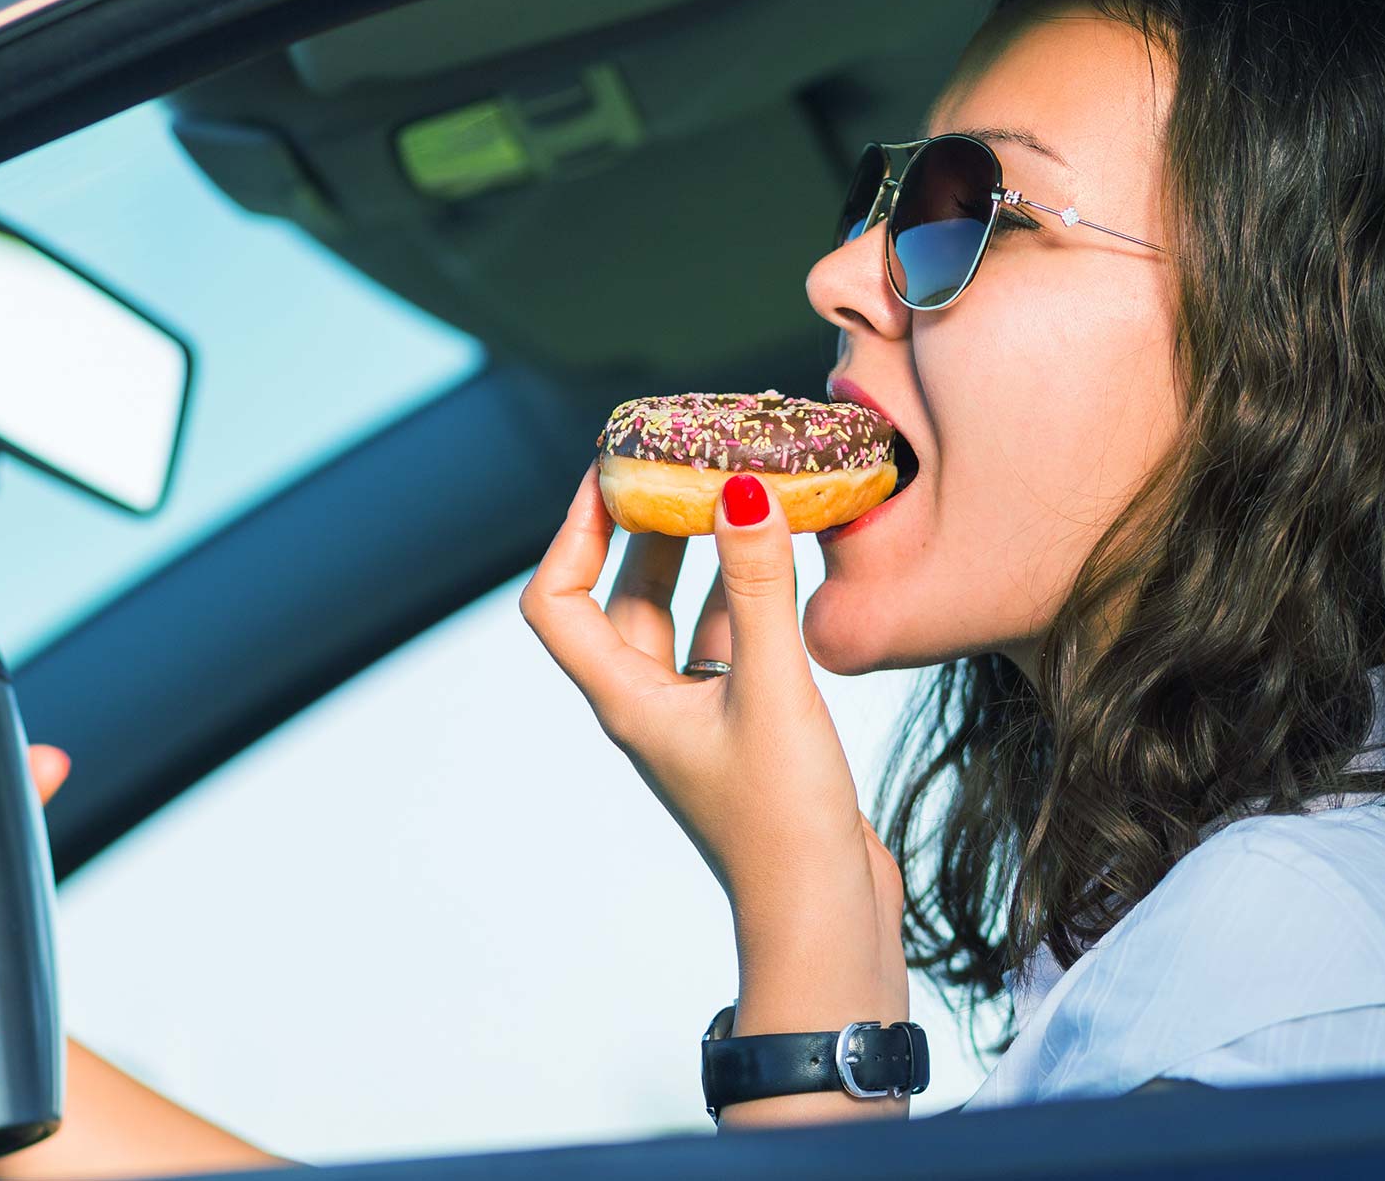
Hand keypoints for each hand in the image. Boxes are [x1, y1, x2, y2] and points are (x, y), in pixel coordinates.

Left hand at [520, 464, 902, 939]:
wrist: (826, 922)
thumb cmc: (782, 824)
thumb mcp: (771, 690)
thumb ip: (755, 588)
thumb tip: (739, 489)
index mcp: (625, 700)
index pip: (558, 601)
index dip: (573, 531)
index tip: (611, 470)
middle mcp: (649, 706)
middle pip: (624, 598)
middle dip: (647, 528)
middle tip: (683, 463)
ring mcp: (697, 721)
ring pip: (683, 618)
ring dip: (704, 558)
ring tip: (739, 492)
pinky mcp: (746, 733)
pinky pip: (732, 645)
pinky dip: (749, 598)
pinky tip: (785, 562)